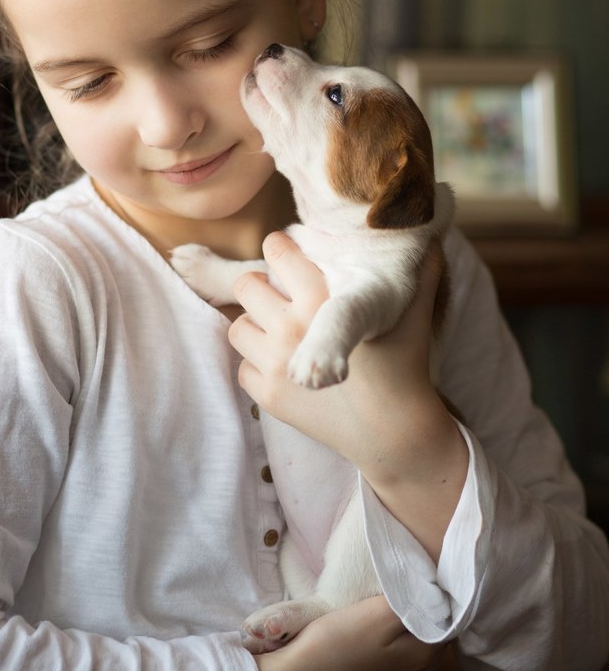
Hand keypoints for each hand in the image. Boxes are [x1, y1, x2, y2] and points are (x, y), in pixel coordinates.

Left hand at [228, 230, 442, 458]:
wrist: (394, 433)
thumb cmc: (405, 368)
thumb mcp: (414, 314)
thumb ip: (422, 272)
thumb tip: (433, 238)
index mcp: (322, 300)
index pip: (277, 252)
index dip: (279, 247)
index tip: (285, 251)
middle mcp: (291, 328)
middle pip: (246, 286)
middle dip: (260, 286)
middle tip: (277, 295)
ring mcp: (275, 365)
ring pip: (238, 327)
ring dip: (254, 326)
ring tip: (276, 331)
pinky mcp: (268, 396)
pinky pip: (242, 367)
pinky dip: (256, 365)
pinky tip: (282, 366)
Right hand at [255, 595, 438, 670]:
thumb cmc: (335, 643)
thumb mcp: (377, 614)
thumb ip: (411, 605)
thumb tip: (435, 597)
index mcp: (420, 658)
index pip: (446, 625)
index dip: (436, 603)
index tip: (421, 583)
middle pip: (427, 642)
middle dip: (420, 618)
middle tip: (401, 592)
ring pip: (405, 655)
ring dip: (400, 635)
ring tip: (382, 612)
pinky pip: (384, 668)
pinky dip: (382, 652)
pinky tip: (363, 641)